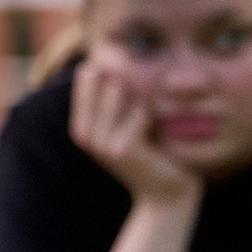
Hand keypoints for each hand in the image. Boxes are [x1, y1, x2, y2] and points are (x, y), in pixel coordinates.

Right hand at [70, 57, 199, 211]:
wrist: (168, 194)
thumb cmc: (155, 152)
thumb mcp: (131, 122)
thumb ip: (120, 96)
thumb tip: (116, 57)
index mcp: (83, 127)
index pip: (85, 78)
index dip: (108, 65)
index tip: (127, 61)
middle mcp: (86, 135)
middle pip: (98, 80)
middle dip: (123, 74)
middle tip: (147, 91)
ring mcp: (102, 144)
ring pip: (117, 93)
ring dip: (141, 95)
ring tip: (156, 112)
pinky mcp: (122, 150)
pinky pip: (140, 113)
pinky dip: (154, 116)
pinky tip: (159, 132)